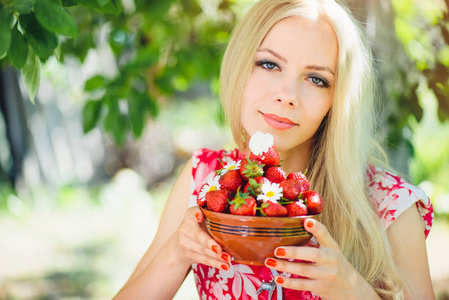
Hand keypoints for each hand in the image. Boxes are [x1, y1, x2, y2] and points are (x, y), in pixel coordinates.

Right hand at [173, 206, 231, 270]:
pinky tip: (225, 266)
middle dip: (209, 243)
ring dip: (216, 256)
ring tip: (228, 258)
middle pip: (198, 236)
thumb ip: (213, 215)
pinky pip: (204, 260)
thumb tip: (235, 218)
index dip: (195, 214)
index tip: (200, 215)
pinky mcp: (190, 256)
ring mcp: (186, 244)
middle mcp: (185, 230)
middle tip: (219, 248)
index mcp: (190, 216)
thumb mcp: (202, 217)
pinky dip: (216, 263)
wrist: (181, 242)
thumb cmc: (198, 226)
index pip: (191, 213)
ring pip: (203, 250)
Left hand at [264, 218, 379, 299]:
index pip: (325, 235)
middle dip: (294, 252)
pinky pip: (302, 285)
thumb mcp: (330, 250)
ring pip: (304, 270)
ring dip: (285, 266)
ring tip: (270, 262)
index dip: (316, 227)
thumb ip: (314, 240)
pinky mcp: (320, 287)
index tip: (307, 221)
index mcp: (331, 247)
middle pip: (312, 255)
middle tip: (278, 250)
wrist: (352, 290)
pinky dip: (289, 282)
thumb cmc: (335, 265)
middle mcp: (330, 260)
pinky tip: (278, 278)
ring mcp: (325, 275)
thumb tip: (290, 228)